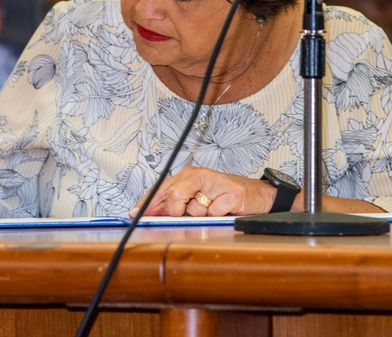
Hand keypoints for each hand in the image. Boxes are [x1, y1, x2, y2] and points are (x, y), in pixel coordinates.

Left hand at [131, 167, 277, 217]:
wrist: (257, 194)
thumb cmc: (223, 196)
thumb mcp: (197, 196)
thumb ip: (174, 203)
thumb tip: (150, 214)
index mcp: (189, 175)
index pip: (162, 187)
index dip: (147, 202)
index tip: (134, 212)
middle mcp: (201, 175)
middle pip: (175, 194)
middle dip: (176, 210)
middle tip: (185, 214)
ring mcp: (217, 183)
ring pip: (195, 209)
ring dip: (201, 216)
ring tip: (212, 209)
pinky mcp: (232, 193)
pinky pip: (214, 213)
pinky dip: (217, 216)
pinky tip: (224, 210)